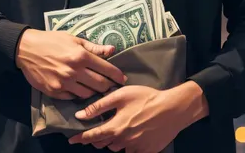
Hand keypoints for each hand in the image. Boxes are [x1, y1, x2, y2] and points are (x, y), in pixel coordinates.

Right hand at [15, 29, 126, 99]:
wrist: (26, 49)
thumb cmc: (52, 41)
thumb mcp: (73, 39)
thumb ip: (93, 47)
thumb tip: (112, 50)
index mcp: (81, 55)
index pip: (106, 69)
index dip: (117, 75)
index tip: (122, 79)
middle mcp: (74, 71)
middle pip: (100, 85)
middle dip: (108, 86)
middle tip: (110, 86)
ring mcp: (64, 83)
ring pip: (88, 94)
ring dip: (93, 92)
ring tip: (94, 88)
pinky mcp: (55, 92)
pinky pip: (72, 98)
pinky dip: (77, 94)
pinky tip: (78, 89)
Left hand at [68, 82, 208, 152]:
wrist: (173, 109)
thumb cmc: (145, 98)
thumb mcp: (120, 96)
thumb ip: (99, 106)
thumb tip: (80, 115)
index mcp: (115, 127)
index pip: (92, 136)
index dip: (80, 138)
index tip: (71, 140)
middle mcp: (123, 141)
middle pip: (103, 144)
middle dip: (96, 138)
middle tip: (94, 131)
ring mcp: (135, 147)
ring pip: (116, 148)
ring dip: (111, 141)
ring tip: (114, 130)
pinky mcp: (146, 150)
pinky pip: (131, 151)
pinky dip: (126, 145)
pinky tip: (130, 135)